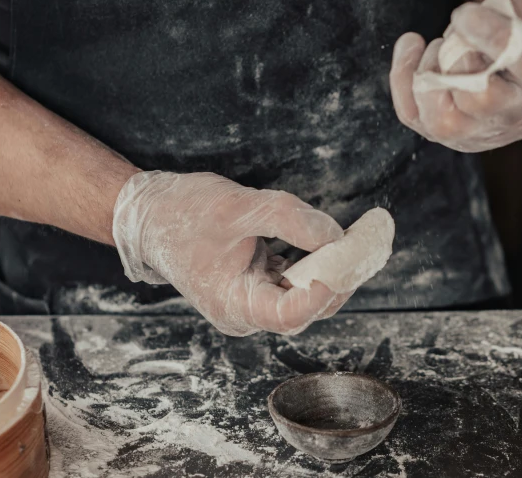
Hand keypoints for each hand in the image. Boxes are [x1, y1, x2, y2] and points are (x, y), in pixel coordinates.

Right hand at [113, 171, 352, 335]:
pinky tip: (336, 241)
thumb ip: (290, 219)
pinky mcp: (259, 285)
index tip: (343, 260)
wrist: (150, 215)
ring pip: (308, 294)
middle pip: (308, 306)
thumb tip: (338, 236)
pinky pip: (298, 282)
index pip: (289, 314)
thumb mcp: (238, 206)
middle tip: (372, 239)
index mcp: (233, 304)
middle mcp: (246, 313)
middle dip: (342, 274)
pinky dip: (319, 262)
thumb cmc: (183, 212)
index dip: (321, 291)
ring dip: (336, 268)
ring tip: (363, 236)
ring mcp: (253, 302)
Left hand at [390, 0, 521, 152]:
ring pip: (445, 122)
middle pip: (483, 100)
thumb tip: (467, 29)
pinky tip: (412, 47)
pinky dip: (403, 80)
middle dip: (457, 58)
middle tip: (457, 30)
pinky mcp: (457, 136)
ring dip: (428, 75)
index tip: (464, 13)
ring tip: (437, 45)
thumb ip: (512, 10)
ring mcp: (491, 133)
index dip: (495, 37)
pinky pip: (417, 118)